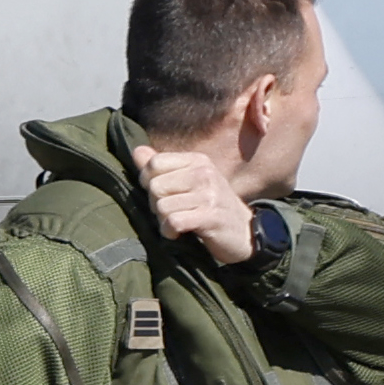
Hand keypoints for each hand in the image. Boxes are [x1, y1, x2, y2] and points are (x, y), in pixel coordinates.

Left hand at [135, 140, 253, 256]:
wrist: (246, 232)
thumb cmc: (211, 207)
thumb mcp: (190, 182)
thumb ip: (162, 167)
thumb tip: (137, 151)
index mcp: (197, 161)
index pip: (154, 163)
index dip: (147, 181)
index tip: (162, 194)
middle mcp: (204, 173)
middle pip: (155, 186)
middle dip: (155, 204)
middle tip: (170, 213)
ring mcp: (209, 195)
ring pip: (162, 206)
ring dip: (163, 221)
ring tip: (176, 224)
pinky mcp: (211, 217)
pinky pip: (174, 222)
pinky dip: (169, 232)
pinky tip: (177, 234)